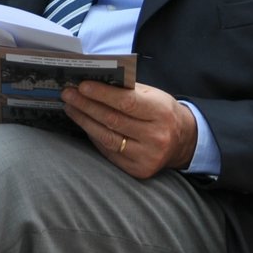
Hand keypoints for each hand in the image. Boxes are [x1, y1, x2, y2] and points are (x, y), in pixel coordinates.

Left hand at [60, 81, 196, 178]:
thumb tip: (95, 82)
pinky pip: (109, 152)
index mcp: (161, 112)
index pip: (126, 102)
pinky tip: (85, 125)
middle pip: (112, 120)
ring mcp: (147, 156)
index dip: (102, 94)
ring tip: (71, 108)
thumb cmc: (162, 112)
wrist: (183, 141)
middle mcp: (156, 136)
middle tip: (68, 95)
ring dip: (84, 121)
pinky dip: (94, 137)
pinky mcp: (139, 170)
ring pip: (107, 138)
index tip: (81, 86)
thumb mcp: (153, 95)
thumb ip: (128, 89)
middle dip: (86, 106)